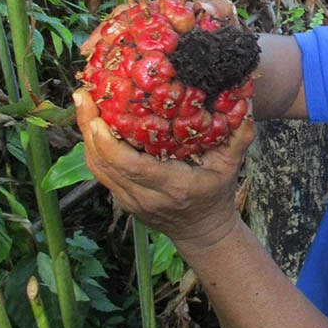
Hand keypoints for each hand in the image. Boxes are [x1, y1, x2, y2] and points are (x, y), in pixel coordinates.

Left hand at [73, 88, 255, 247]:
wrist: (203, 231)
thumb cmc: (217, 194)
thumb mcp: (231, 166)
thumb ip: (239, 136)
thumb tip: (244, 101)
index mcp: (170, 186)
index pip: (130, 166)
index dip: (108, 142)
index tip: (98, 115)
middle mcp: (144, 196)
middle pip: (104, 164)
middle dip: (89, 128)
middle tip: (83, 95)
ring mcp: (129, 201)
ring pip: (97, 168)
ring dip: (86, 135)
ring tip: (83, 102)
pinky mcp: (121, 200)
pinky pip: (100, 172)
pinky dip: (93, 147)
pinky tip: (91, 122)